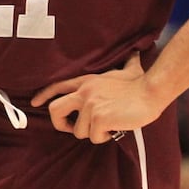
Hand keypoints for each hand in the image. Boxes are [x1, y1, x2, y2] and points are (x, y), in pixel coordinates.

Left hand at [31, 53, 160, 143]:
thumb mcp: (129, 69)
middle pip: (55, 110)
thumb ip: (127, 62)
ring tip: (110, 124)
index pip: (58, 86)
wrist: (152, 91)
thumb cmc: (142, 83)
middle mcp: (85, 92)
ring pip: (78, 131)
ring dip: (94, 133)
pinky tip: (116, 127)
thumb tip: (135, 52)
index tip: (35, 102)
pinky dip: (105, 137)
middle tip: (72, 128)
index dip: (44, 95)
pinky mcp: (99, 118)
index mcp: (88, 81)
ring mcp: (91, 105)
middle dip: (60, 124)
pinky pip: (94, 137)